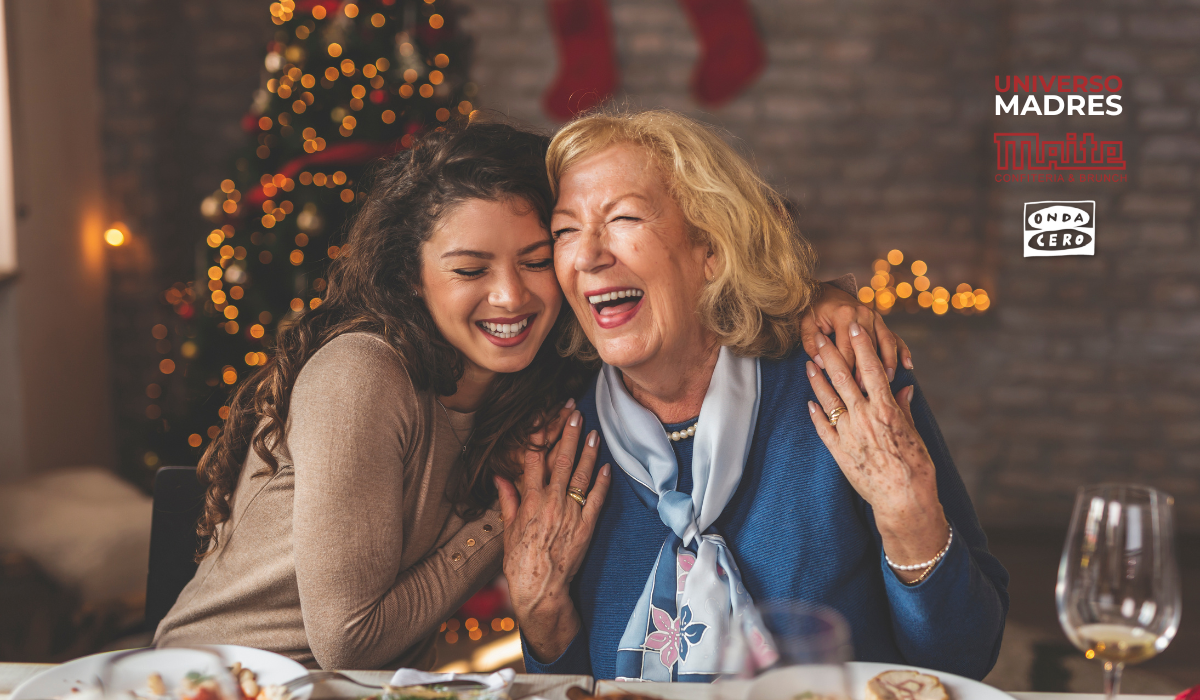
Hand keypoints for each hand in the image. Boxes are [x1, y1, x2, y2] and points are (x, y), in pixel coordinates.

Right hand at [495, 409, 611, 660]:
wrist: (540, 588)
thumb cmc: (520, 561)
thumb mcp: (509, 529)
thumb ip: (508, 499)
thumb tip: (500, 477)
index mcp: (530, 500)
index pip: (534, 459)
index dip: (539, 435)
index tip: (544, 417)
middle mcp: (551, 502)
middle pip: (561, 460)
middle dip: (568, 434)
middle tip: (574, 413)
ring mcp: (571, 513)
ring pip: (581, 475)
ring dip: (588, 452)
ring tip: (593, 432)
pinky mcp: (586, 526)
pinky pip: (596, 499)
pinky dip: (602, 482)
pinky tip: (606, 466)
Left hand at [801, 283, 913, 385]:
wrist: (826, 292)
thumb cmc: (814, 311)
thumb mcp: (806, 324)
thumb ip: (811, 344)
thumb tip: (821, 363)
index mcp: (843, 315)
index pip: (846, 348)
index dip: (846, 370)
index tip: (846, 388)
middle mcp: (862, 314)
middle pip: (868, 348)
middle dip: (867, 371)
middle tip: (866, 391)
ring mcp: (874, 317)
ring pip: (886, 342)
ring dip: (888, 363)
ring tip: (888, 381)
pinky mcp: (880, 321)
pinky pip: (894, 337)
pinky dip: (902, 351)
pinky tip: (908, 365)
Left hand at [804, 322, 947, 583]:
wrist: (904, 500)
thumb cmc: (916, 467)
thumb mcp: (914, 433)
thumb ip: (904, 408)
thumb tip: (903, 387)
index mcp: (886, 409)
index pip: (871, 369)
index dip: (862, 346)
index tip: (855, 326)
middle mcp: (864, 417)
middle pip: (843, 378)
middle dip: (830, 354)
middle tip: (819, 336)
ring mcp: (849, 434)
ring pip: (828, 399)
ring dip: (817, 379)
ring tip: (808, 363)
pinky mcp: (839, 452)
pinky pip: (823, 427)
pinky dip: (816, 413)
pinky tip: (809, 401)